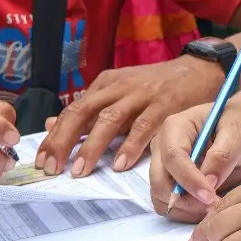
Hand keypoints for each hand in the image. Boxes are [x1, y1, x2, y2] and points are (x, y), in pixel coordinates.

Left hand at [36, 55, 225, 177]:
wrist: (198, 69)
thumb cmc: (157, 86)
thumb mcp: (119, 92)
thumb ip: (90, 110)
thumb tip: (52, 124)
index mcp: (106, 85)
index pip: (72, 111)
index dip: (55, 136)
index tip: (41, 161)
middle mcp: (119, 87)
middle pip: (83, 112)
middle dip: (64, 141)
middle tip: (51, 167)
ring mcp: (141, 95)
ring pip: (109, 119)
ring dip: (92, 146)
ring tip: (80, 170)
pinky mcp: (165, 105)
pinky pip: (144, 126)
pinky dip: (131, 145)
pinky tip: (121, 164)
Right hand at [149, 102, 240, 221]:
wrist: (239, 132)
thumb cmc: (238, 126)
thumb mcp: (237, 134)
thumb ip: (223, 156)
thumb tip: (209, 183)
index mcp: (175, 127)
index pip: (173, 157)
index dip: (189, 180)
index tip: (210, 196)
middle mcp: (161, 147)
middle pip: (160, 182)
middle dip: (185, 200)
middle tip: (214, 205)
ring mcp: (162, 167)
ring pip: (161, 199)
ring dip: (185, 209)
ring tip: (213, 206)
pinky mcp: (168, 183)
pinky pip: (169, 207)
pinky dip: (186, 213)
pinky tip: (206, 208)